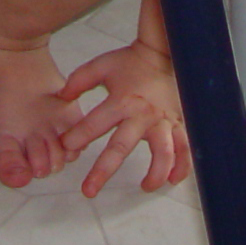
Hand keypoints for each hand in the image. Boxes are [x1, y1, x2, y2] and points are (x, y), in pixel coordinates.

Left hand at [57, 41, 189, 195]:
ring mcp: (162, 121)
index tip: (66, 148)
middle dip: (103, 171)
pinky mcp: (178, 124)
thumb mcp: (101, 66)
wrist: (161, 53)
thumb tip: (60, 97)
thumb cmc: (129, 62)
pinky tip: (172, 180)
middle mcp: (142, 115)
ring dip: (155, 172)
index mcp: (121, 101)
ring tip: (145, 187)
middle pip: (122, 147)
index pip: (95, 124)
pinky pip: (184, 148)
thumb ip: (79, 80)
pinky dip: (182, 166)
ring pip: (163, 152)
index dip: (78, 136)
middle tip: (88, 191)